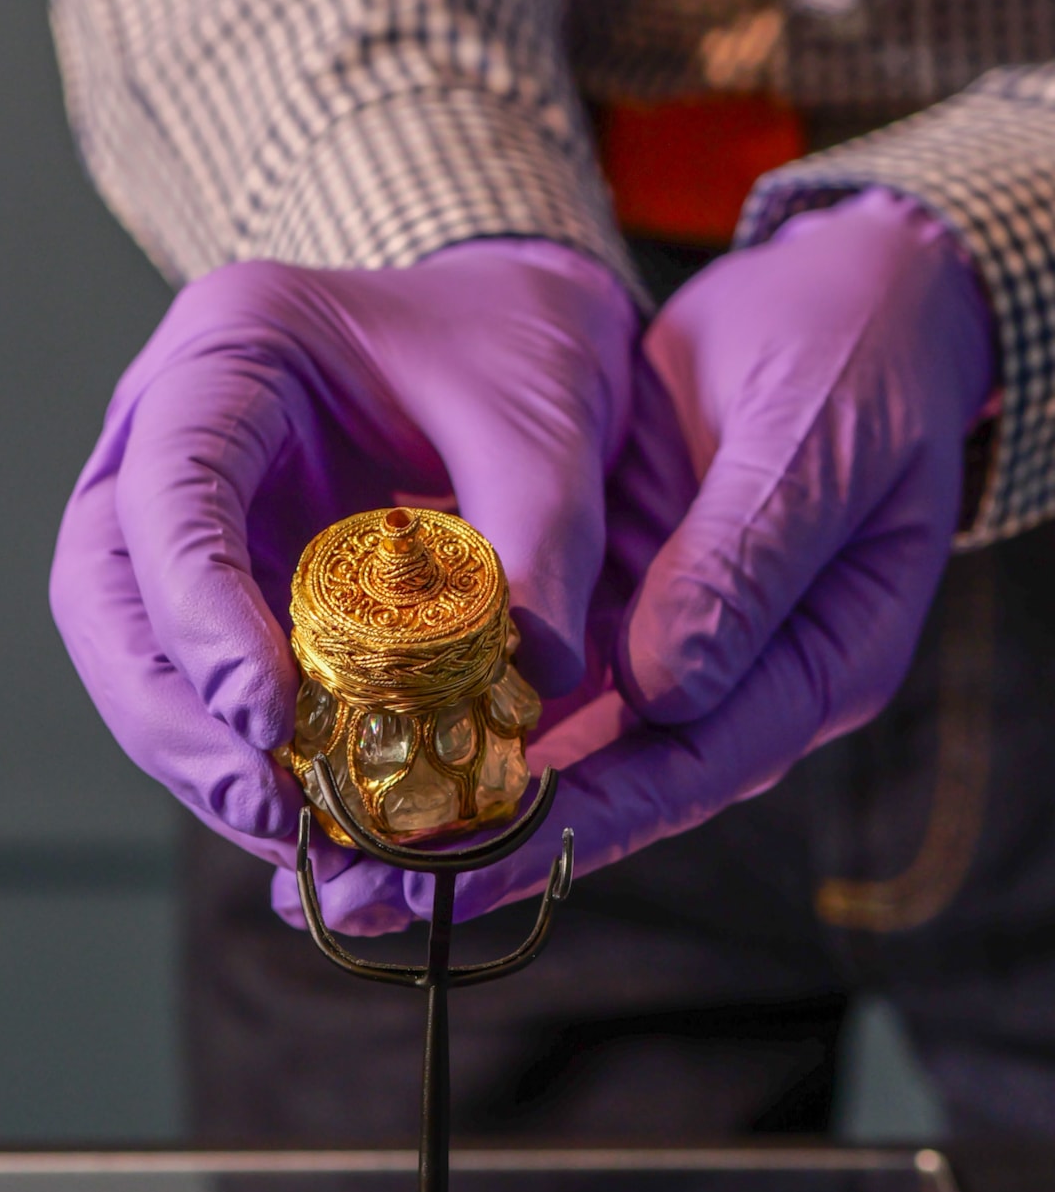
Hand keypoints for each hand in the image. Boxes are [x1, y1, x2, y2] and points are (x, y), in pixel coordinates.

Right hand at [50, 240, 639, 886]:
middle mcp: (174, 430)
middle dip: (172, 714)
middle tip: (266, 805)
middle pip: (106, 591)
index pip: (167, 488)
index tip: (265, 716)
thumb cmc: (516, 342)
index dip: (197, 612)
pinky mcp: (225, 584)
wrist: (511, 331)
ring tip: (293, 834)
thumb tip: (530, 676)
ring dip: (198, 757)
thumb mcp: (546, 420)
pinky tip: (309, 814)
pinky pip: (200, 682)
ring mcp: (187, 514)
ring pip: (131, 653)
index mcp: (232, 349)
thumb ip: (543, 536)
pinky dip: (245, 756)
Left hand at [294, 188, 995, 928]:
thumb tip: (668, 687)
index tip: (452, 872)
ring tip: (335, 841)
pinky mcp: (626, 608)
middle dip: (476, 845)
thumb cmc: (856, 356)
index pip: (682, 773)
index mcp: (814, 669)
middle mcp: (739, 685)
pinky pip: (538, 679)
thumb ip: (743, 562)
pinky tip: (370, 729)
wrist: (854, 301)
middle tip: (351, 891)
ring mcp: (679, 651)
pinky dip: (458, 707)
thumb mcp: (811, 443)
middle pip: (605, 792)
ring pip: (559, 748)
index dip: (566, 830)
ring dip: (450, 795)